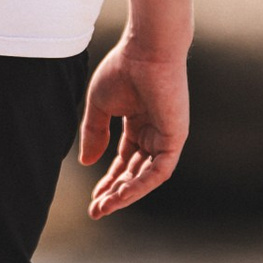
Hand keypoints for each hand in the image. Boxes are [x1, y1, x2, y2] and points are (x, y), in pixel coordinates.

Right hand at [78, 37, 188, 219]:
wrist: (146, 51)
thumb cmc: (124, 69)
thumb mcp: (100, 106)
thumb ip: (94, 133)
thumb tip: (87, 163)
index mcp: (139, 122)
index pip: (125, 160)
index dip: (108, 179)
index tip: (92, 197)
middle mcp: (154, 132)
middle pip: (134, 172)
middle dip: (115, 192)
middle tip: (96, 210)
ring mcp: (166, 137)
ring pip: (146, 177)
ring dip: (126, 194)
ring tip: (104, 207)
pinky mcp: (175, 139)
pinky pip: (158, 171)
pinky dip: (140, 185)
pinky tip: (121, 196)